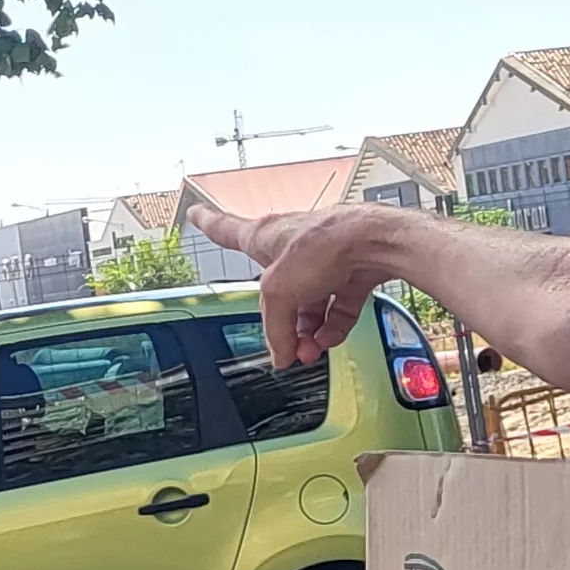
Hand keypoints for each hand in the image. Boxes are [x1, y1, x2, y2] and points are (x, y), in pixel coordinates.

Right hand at [189, 200, 414, 366]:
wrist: (373, 241)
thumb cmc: (324, 243)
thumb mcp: (279, 293)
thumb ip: (275, 328)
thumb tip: (281, 354)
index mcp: (264, 236)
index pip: (226, 230)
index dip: (209, 224)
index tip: (196, 215)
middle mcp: (293, 246)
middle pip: (278, 290)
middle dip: (281, 322)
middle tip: (283, 347)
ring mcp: (324, 259)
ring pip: (309, 302)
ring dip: (308, 332)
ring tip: (309, 350)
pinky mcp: (350, 271)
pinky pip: (335, 307)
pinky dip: (331, 327)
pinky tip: (328, 341)